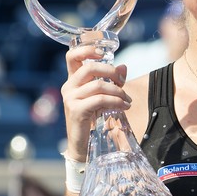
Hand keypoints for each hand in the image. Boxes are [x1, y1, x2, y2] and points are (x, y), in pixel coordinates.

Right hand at [61, 42, 130, 159]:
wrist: (83, 145)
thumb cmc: (93, 119)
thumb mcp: (103, 96)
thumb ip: (112, 81)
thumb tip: (124, 66)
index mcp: (73, 80)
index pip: (72, 56)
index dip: (87, 49)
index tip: (103, 52)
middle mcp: (69, 87)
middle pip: (89, 67)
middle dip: (111, 72)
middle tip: (123, 82)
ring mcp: (70, 98)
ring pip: (98, 85)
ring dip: (118, 91)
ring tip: (127, 100)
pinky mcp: (76, 110)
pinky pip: (100, 99)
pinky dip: (115, 101)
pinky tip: (123, 106)